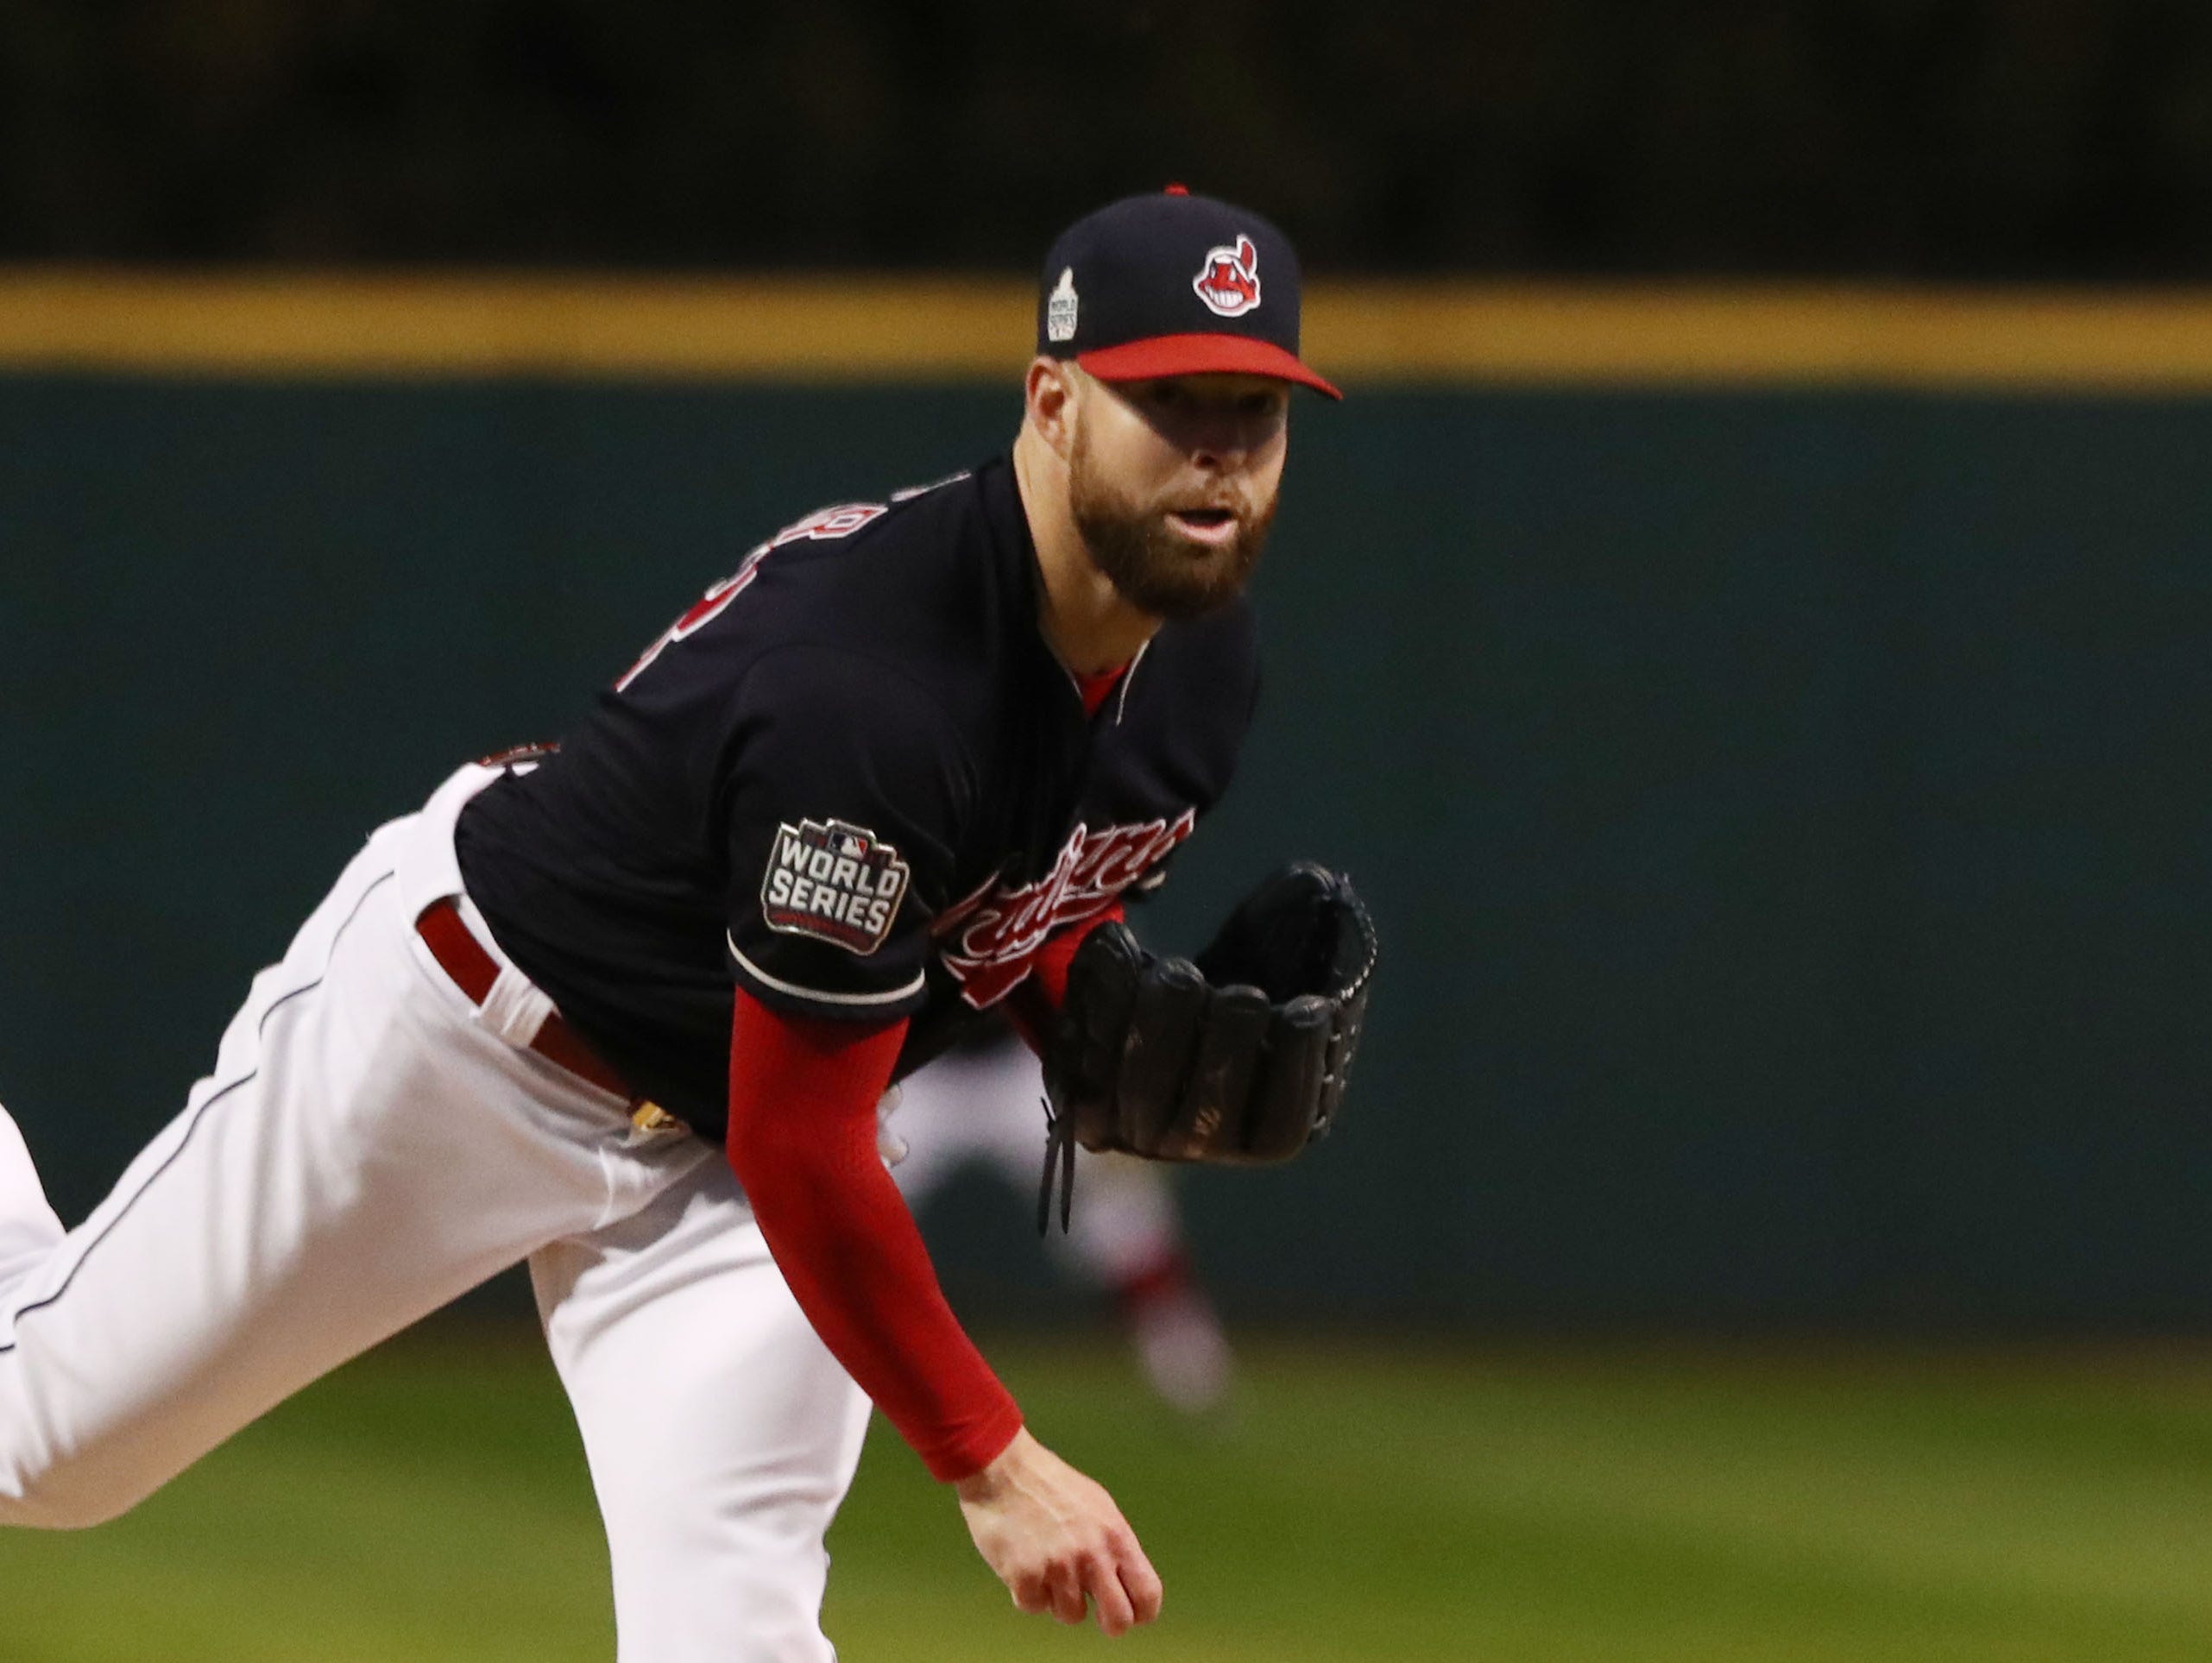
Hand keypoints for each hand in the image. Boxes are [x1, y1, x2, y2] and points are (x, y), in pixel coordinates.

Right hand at [954, 1426, 1162, 1635]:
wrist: (1002, 1468)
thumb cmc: (1050, 1485)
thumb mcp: (1097, 1506)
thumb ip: (1113, 1544)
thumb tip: (1124, 1581)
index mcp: (1115, 1535)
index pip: (1147, 1593)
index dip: (1142, 1611)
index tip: (1132, 1613)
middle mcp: (1092, 1555)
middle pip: (1119, 1620)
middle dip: (1109, 1623)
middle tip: (1094, 1610)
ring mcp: (1058, 1567)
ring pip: (1070, 1616)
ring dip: (1058, 1599)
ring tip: (1047, 1567)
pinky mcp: (1025, 1575)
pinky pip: (1033, 1606)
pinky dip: (1027, 1592)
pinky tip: (1023, 1563)